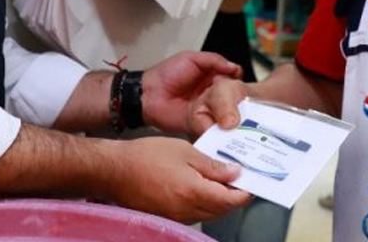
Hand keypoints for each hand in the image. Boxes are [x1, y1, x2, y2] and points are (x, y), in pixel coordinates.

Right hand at [107, 137, 251, 223]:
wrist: (114, 170)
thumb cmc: (146, 156)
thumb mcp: (184, 151)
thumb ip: (212, 165)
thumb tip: (235, 173)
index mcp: (193, 191)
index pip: (231, 200)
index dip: (245, 192)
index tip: (253, 183)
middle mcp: (186, 210)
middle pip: (222, 210)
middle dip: (234, 197)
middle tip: (241, 180)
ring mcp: (177, 217)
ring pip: (209, 213)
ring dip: (219, 201)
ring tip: (221, 181)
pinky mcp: (168, 218)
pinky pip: (194, 214)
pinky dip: (203, 203)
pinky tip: (201, 187)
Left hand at [143, 51, 241, 134]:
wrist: (147, 95)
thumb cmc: (166, 74)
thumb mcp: (190, 58)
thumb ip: (213, 60)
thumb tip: (234, 67)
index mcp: (213, 77)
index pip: (234, 81)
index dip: (236, 84)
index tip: (236, 85)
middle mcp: (214, 95)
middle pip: (233, 99)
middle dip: (233, 100)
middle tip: (229, 100)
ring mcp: (209, 111)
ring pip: (227, 114)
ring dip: (227, 113)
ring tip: (223, 111)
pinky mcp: (201, 124)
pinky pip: (214, 126)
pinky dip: (218, 126)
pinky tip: (219, 122)